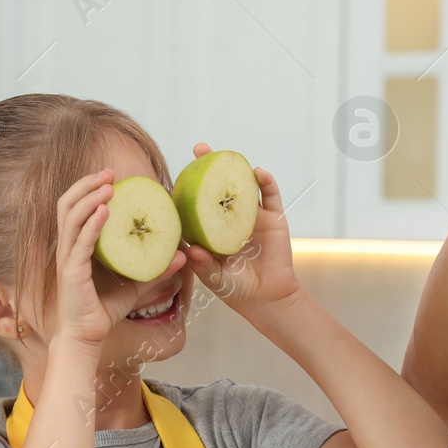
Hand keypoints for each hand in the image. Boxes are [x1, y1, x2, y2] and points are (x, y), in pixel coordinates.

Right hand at [51, 170, 187, 347]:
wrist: (86, 337)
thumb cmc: (103, 310)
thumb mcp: (135, 285)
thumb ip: (155, 269)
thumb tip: (183, 255)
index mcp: (77, 246)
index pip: (77, 208)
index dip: (89, 189)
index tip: (111, 177)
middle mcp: (68, 248)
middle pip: (68, 204)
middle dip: (87, 184)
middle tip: (109, 172)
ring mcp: (67, 259)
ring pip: (71, 217)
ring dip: (89, 197)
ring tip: (108, 186)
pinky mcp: (71, 272)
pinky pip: (80, 242)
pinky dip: (92, 224)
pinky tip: (106, 211)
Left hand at [181, 144, 301, 316]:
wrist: (268, 298)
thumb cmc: (235, 289)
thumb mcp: (214, 279)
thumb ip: (203, 265)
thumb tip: (192, 250)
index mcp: (211, 229)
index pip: (197, 204)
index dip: (186, 188)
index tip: (174, 174)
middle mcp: (229, 218)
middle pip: (219, 187)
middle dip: (209, 167)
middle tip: (199, 149)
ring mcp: (252, 215)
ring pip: (244, 186)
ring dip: (236, 169)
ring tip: (226, 155)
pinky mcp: (273, 218)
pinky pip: (271, 196)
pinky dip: (266, 182)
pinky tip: (258, 172)